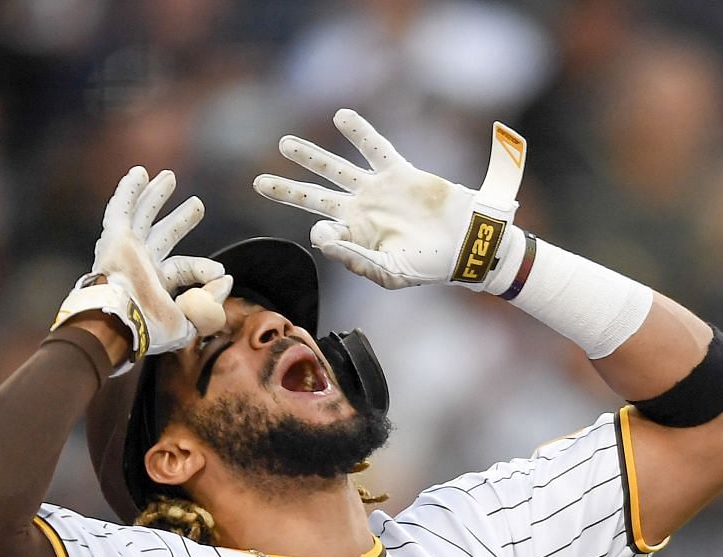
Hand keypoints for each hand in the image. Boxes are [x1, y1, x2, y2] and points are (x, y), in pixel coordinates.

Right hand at [53, 167, 231, 369]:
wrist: (120, 322)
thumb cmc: (151, 329)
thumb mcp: (190, 323)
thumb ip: (211, 305)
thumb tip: (226, 280)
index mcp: (158, 285)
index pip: (186, 268)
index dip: (206, 269)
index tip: (221, 273)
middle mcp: (142, 264)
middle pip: (164, 235)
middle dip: (180, 219)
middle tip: (197, 204)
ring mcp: (128, 249)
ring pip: (143, 215)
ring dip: (156, 196)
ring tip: (169, 177)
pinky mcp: (115, 236)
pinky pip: (122, 208)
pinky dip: (130, 190)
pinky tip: (139, 173)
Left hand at [254, 110, 527, 291]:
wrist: (465, 244)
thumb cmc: (429, 264)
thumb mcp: (389, 273)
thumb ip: (354, 259)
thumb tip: (319, 236)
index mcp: (355, 237)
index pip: (322, 231)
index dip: (322, 234)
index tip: (332, 236)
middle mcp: (360, 211)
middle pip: (314, 197)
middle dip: (286, 190)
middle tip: (258, 183)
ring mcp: (377, 191)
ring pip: (335, 169)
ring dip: (309, 156)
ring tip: (284, 145)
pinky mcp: (398, 174)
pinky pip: (374, 148)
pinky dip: (359, 132)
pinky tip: (341, 116)